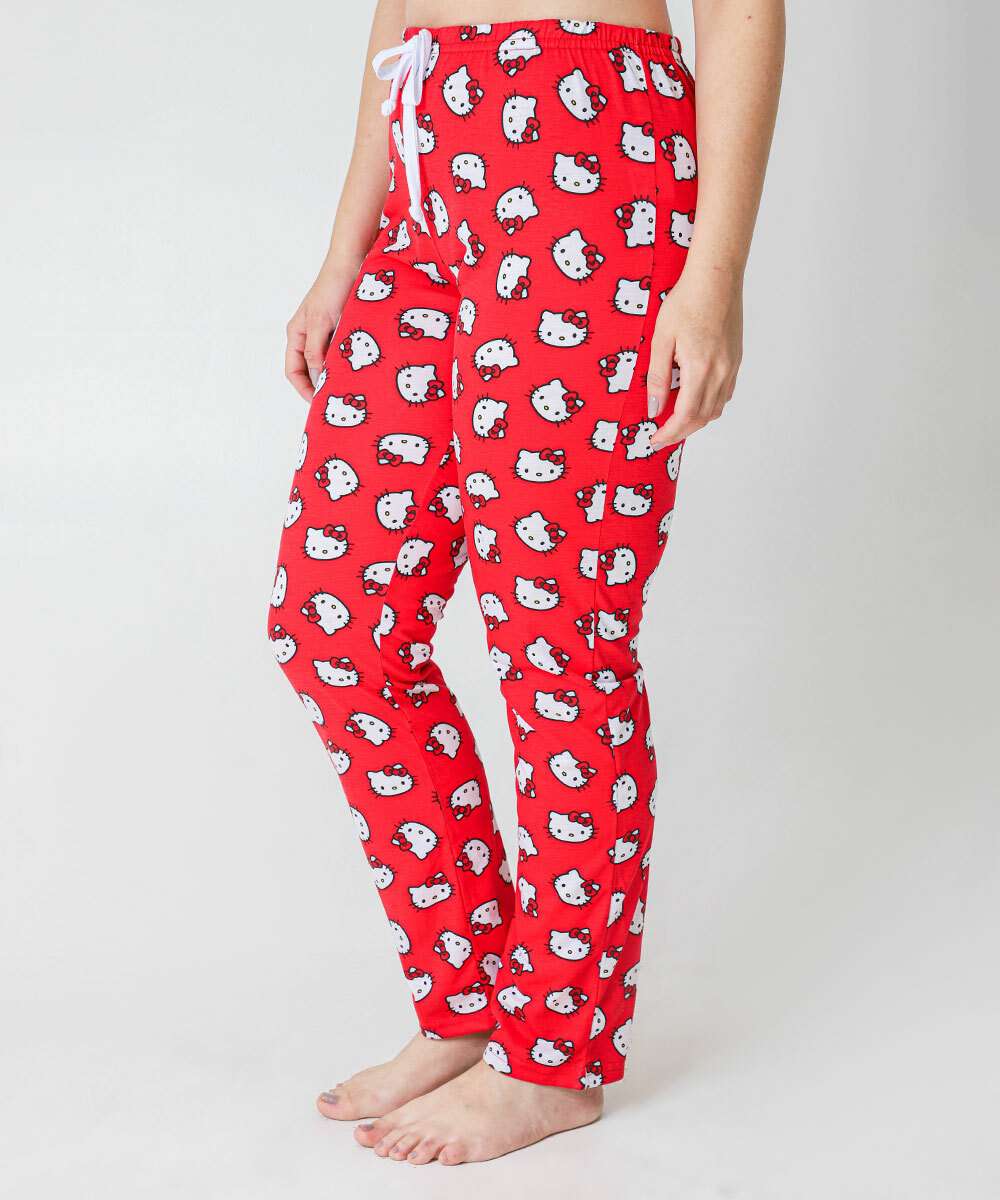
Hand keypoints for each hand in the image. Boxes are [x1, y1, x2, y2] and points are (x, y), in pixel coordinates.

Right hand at [284, 256, 359, 400]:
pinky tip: (359, 370)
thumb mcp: (321, 321)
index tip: (318, 404)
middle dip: (321, 386)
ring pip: (328, 363)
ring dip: (336, 375)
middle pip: (310, 371)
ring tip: (349, 387)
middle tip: (336, 400)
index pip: (293, 372)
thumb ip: (316, 350)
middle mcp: (309, 336)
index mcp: (296, 334)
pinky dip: (348, 363)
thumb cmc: (333, 286)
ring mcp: (326, 333)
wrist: (355, 261)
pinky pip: (342, 353)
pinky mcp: (343, 329)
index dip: (304, 390)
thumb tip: (316, 377)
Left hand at [647, 270, 742, 450]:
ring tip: (675, 423)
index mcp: (700, 368)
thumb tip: (654, 408)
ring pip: (715, 409)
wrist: (716, 278)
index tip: (653, 440)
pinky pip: (725, 394)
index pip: (685, 415)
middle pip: (702, 418)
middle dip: (680, 432)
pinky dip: (709, 406)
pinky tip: (695, 402)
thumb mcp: (661, 339)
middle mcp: (721, 372)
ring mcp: (732, 367)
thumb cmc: (686, 301)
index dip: (669, 433)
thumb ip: (657, 377)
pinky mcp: (736, 360)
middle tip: (660, 437)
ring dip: (695, 422)